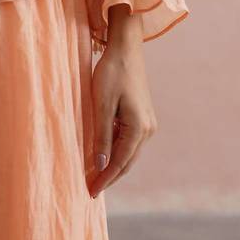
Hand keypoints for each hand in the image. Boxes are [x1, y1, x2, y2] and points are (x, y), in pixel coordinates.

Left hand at [88, 8, 157, 198]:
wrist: (126, 48)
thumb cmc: (111, 72)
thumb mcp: (101, 104)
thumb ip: (101, 136)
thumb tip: (99, 165)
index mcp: (139, 128)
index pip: (120, 162)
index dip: (105, 178)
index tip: (91, 192)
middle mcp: (148, 129)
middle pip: (127, 161)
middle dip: (109, 176)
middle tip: (91, 189)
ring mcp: (148, 123)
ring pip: (129, 152)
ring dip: (114, 164)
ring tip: (95, 176)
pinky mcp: (143, 116)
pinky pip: (130, 140)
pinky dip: (117, 150)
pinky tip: (104, 154)